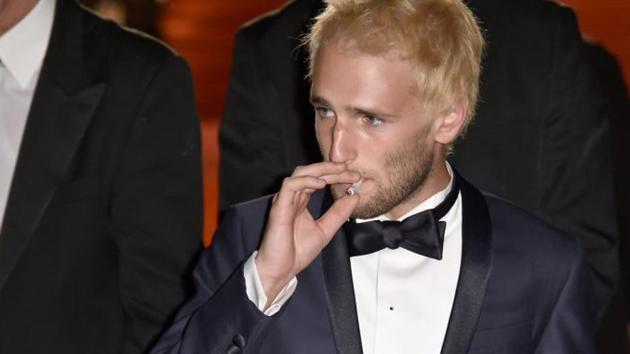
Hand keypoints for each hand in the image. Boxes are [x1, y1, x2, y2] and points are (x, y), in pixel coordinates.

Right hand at [255, 162, 359, 306]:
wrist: (281, 270)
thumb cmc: (296, 252)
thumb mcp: (325, 230)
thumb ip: (339, 213)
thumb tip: (355, 196)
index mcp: (302, 201)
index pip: (320, 179)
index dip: (337, 175)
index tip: (355, 177)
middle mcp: (293, 197)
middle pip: (312, 172)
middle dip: (332, 168)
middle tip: (351, 170)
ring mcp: (285, 200)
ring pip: (301, 173)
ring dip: (322, 170)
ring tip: (340, 171)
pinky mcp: (278, 207)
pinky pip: (290, 186)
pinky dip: (306, 181)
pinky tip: (321, 183)